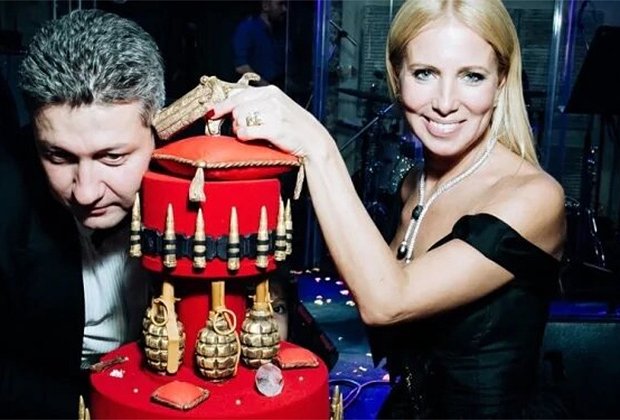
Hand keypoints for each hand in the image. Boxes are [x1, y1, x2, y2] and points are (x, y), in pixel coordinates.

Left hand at [210, 85, 330, 159]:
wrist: (313, 142)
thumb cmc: (292, 128)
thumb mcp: (277, 109)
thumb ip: (256, 105)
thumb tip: (229, 110)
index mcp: (270, 91)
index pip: (238, 95)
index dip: (222, 105)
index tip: (211, 112)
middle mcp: (271, 98)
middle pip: (236, 107)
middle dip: (234, 121)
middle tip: (241, 130)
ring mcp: (273, 112)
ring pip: (239, 119)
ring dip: (240, 130)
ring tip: (252, 135)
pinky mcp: (273, 128)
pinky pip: (245, 132)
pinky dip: (244, 137)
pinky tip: (252, 139)